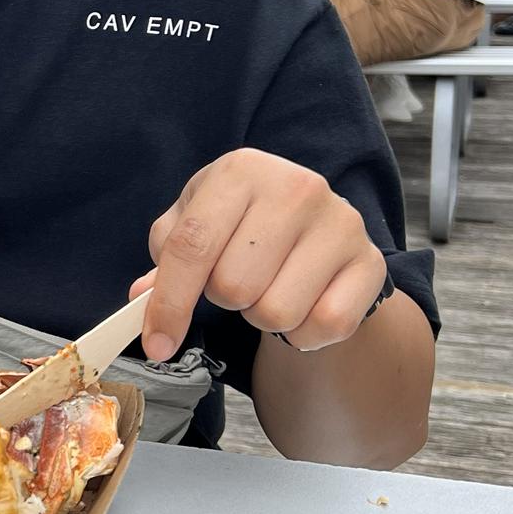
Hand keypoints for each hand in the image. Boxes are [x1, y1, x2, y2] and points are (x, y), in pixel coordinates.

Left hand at [130, 150, 386, 358]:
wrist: (315, 224)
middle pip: (232, 286)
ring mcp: (341, 223)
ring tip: (270, 287)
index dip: (169, 302)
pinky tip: (303, 305)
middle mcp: (297, 187)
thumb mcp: (196, 223)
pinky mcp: (370, 263)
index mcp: (242, 170)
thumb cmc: (241, 224)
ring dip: (261, 316)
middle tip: (237, 280)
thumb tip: (141, 298)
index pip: (192, 246)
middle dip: (224, 298)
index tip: (157, 343)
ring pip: (275, 312)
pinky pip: (323, 327)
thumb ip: (167, 260)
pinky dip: (303, 334)